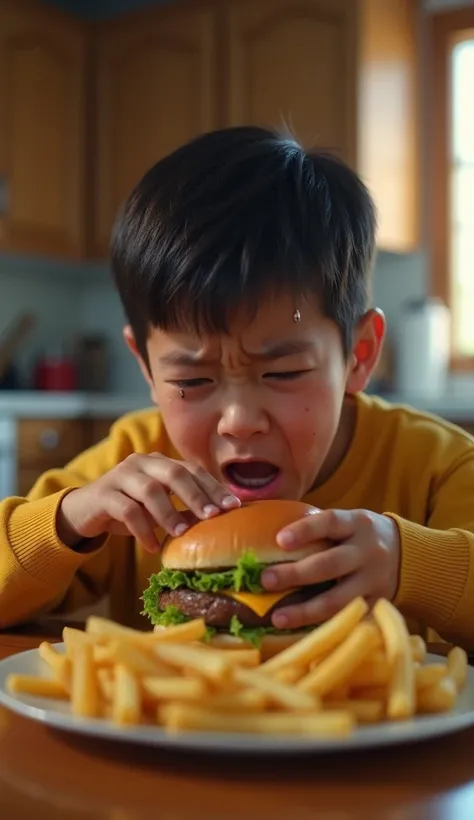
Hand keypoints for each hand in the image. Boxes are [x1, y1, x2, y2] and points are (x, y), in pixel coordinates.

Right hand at [57, 454, 239, 552]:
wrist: (84, 511)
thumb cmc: (129, 508)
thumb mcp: (158, 507)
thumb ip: (182, 508)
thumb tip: (218, 521)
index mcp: (159, 463)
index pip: (192, 469)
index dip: (213, 487)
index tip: (233, 507)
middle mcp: (141, 463)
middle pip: (173, 473)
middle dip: (196, 495)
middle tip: (213, 516)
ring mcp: (120, 476)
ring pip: (149, 490)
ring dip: (168, 513)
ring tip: (182, 533)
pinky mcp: (103, 495)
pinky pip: (126, 511)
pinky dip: (143, 530)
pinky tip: (153, 547)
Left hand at [261, 509, 400, 628]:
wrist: (409, 555)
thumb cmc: (360, 536)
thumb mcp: (349, 522)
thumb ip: (319, 528)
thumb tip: (268, 534)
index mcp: (357, 524)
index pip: (330, 522)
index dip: (305, 530)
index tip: (279, 540)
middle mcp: (368, 551)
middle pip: (330, 563)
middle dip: (296, 574)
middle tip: (266, 580)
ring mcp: (374, 580)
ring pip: (339, 599)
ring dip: (305, 610)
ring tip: (277, 617)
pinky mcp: (378, 604)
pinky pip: (350, 619)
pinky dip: (325, 626)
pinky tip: (302, 634)